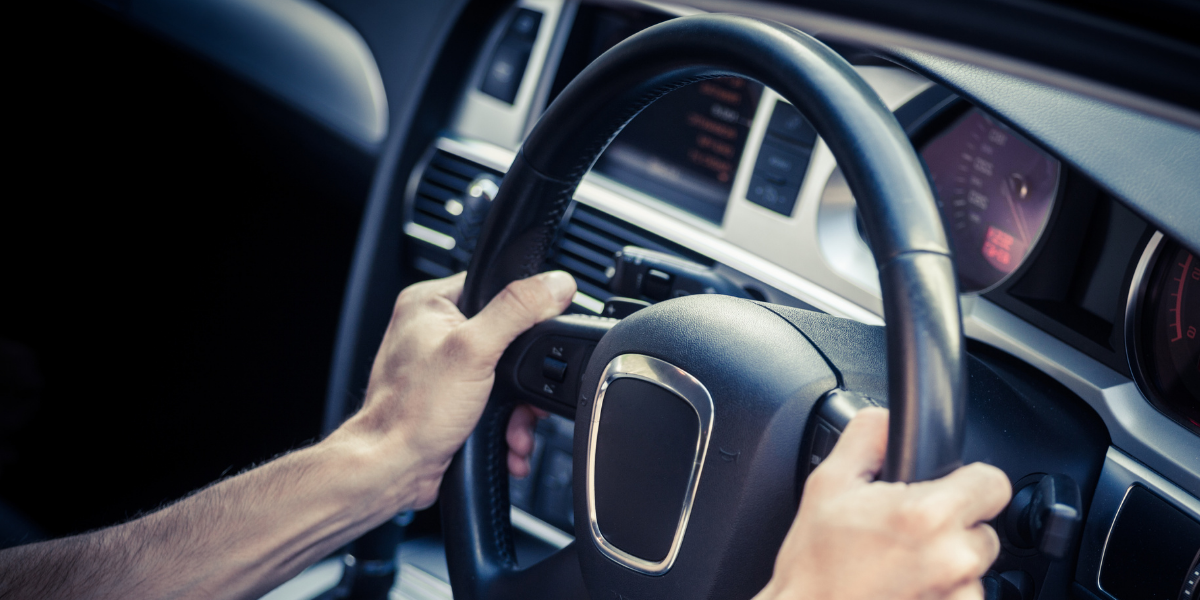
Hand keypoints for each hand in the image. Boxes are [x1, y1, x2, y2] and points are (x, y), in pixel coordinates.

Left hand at [337, 271, 575, 510]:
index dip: (524, 313)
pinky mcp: (451, 398)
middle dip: (523, 380)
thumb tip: (555, 283)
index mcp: (430, 303)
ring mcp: (442, 367)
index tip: (536, 339)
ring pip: (505, 376)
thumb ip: (517, 311)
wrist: (394, 469)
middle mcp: (434, 330)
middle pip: (507, 338)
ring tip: (515, 429)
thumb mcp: (474, 350)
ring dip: (519, 410)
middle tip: (524, 397)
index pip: (495, 287)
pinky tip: (507, 439)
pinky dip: (507, 424)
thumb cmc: (411, 412)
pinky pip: (495, 402)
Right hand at [756, 408, 1011, 599]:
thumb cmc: (815, 567)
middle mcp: (954, 558)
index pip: (992, 482)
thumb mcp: (827, 484)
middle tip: (905, 533)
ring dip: (946, 564)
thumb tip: (888, 420)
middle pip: (984, 527)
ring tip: (899, 566)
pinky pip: (962, 595)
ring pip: (973, 566)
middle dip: (952, 526)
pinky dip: (940, 592)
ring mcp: (960, 596)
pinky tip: (904, 588)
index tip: (946, 489)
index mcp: (928, 515)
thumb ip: (866, 437)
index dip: (968, 480)